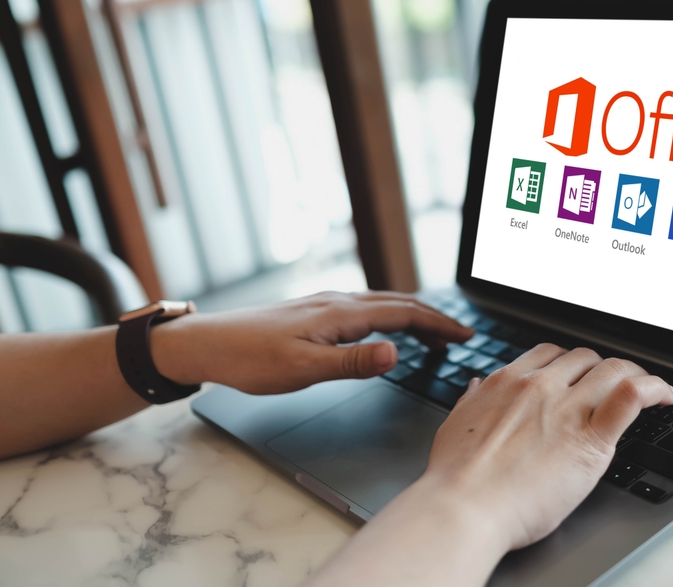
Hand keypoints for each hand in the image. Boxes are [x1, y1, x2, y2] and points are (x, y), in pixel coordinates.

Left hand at [151, 292, 472, 393]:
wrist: (207, 343)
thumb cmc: (249, 360)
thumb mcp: (303, 370)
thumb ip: (352, 362)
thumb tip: (397, 352)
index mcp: (341, 315)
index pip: (404, 314)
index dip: (439, 325)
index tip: (466, 336)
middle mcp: (338, 301)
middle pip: (399, 303)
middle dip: (434, 318)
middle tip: (460, 336)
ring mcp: (325, 303)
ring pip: (383, 302)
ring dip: (413, 315)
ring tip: (433, 333)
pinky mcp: (314, 310)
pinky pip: (366, 306)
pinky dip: (390, 314)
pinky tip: (384, 327)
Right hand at [423, 345, 672, 550]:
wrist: (464, 507)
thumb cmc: (456, 478)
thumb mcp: (456, 424)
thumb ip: (473, 400)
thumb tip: (479, 385)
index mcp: (508, 382)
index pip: (551, 354)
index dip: (571, 363)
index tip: (580, 374)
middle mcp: (540, 387)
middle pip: (585, 358)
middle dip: (601, 369)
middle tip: (611, 387)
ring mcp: (567, 409)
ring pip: (613, 369)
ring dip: (633, 373)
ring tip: (647, 387)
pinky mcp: (591, 438)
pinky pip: (632, 396)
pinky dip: (654, 388)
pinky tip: (665, 395)